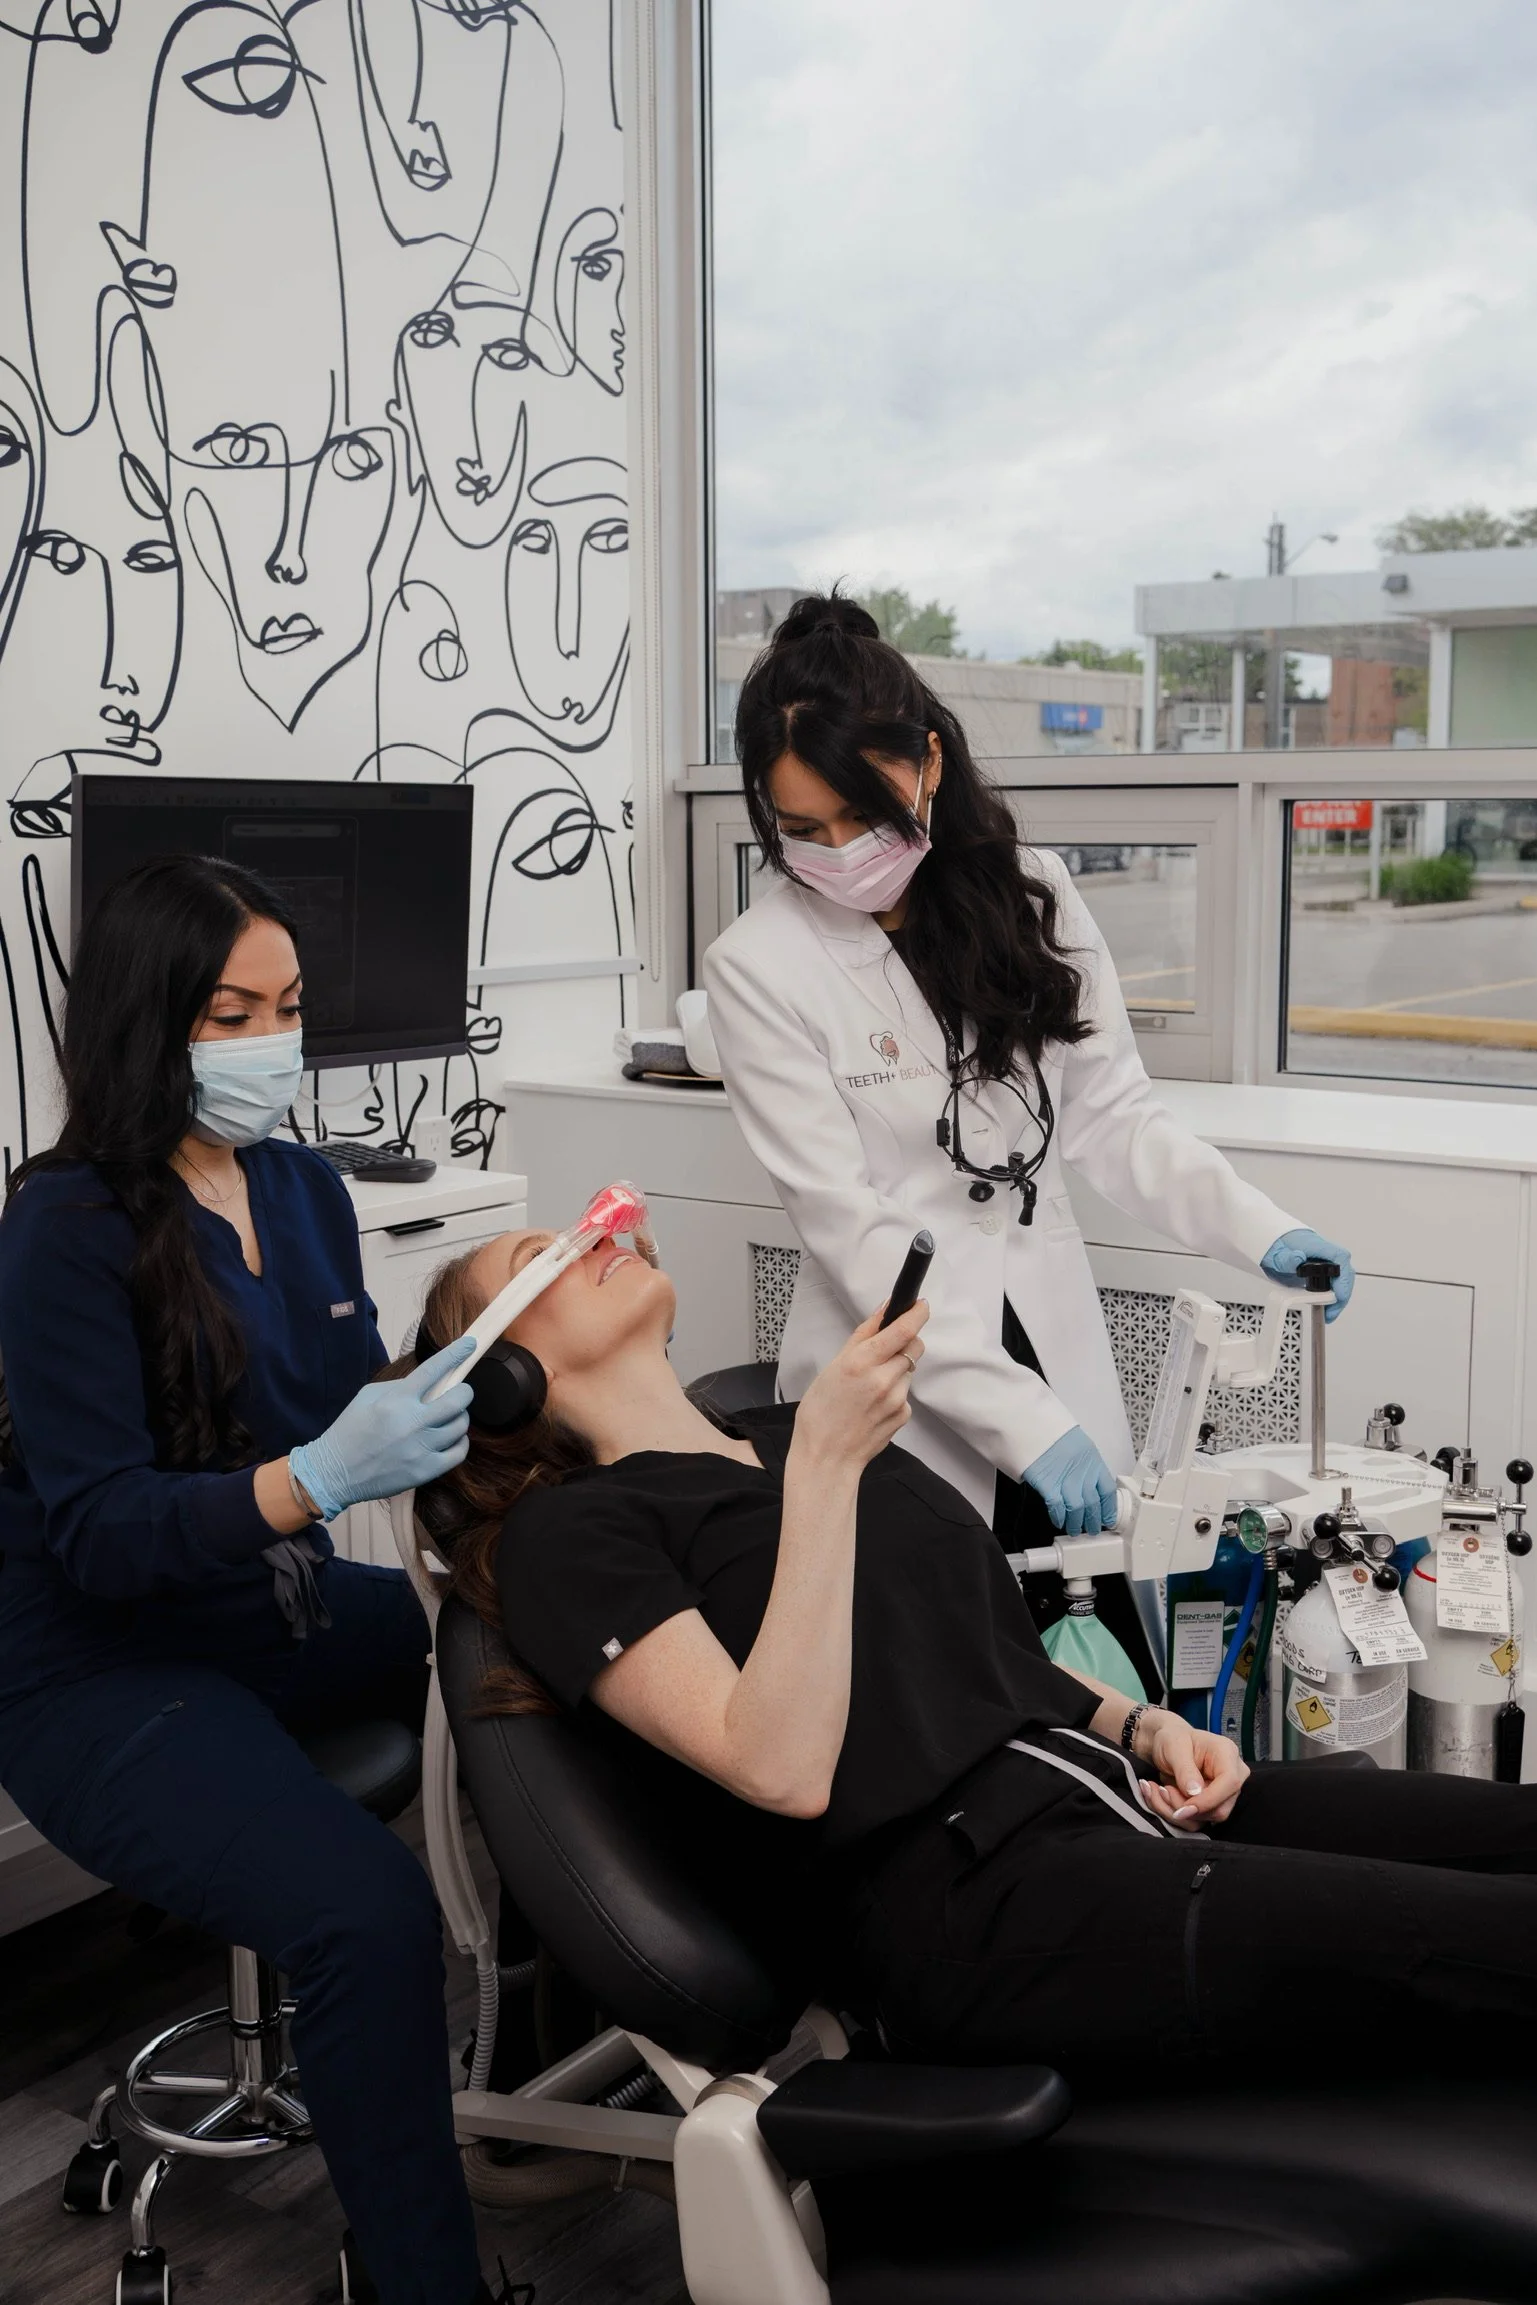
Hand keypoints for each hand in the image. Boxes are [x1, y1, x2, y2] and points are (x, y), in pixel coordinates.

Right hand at [289, 1338, 475, 1518]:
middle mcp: (412, 1422)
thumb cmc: (350, 1430)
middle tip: (460, 1392)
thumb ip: (400, 1386)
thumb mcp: (367, 1396)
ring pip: (461, 1426)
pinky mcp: (425, 1471)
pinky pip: (459, 1452)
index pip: (433, 1370)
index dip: (455, 1354)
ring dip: (459, 1418)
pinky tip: (449, 1439)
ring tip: (448, 1419)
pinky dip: (459, 1443)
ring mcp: (420, 1449)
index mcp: (396, 1400)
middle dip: (464, 1392)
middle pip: (458, 1399)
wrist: (334, 1473)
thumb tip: (431, 1381)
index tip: (469, 1344)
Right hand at [794, 1300, 927, 1473]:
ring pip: (908, 1370)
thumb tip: (884, 1310)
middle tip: (885, 1352)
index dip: (917, 1314)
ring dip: (896, 1370)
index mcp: (861, 1362)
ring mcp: (896, 1399)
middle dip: (905, 1343)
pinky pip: (905, 1394)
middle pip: (913, 1347)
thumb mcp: (833, 1366)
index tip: (921, 1305)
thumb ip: (863, 1336)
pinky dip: (894, 1393)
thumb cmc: (820, 1413)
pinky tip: (873, 1405)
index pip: (902, 1330)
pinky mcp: (903, 1415)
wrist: (826, 1457)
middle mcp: (883, 1379)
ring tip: (870, 1387)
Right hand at [1022, 1425, 1117, 1534]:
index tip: (1108, 1517)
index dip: (1109, 1508)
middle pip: (1093, 1503)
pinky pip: (1057, 1506)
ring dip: (1076, 1523)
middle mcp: (1082, 1470)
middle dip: (1093, 1520)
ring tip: (1074, 1529)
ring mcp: (1065, 1477)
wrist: (1029, 1421)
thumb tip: (1085, 1481)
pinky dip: (1059, 1516)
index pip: (1108, 1490)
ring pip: (1078, 1508)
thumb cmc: (1049, 1429)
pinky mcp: (1047, 1483)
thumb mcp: (1076, 1443)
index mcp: (1092, 1459)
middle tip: (1092, 1529)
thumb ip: (1082, 1463)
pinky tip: (1059, 1520)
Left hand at [1135, 1710, 1248, 1827]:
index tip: (1183, 1808)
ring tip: (1158, 1790)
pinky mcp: (1211, 1805)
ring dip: (1176, 1810)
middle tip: (1162, 1790)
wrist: (1166, 1744)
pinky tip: (1161, 1796)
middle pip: (1219, 1809)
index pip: (1230, 1783)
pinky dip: (1174, 1813)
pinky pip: (1195, 1820)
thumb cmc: (1173, 1738)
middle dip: (1186, 1806)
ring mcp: (1223, 1793)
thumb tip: (1195, 1793)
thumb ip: (1185, 1769)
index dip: (1208, 1800)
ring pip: (1206, 1818)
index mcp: (1227, 1754)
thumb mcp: (1174, 1746)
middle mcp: (1232, 1776)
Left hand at [1261, 1227, 1354, 1322]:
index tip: (1339, 1294)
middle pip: (1345, 1273)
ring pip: (1343, 1281)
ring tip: (1328, 1315)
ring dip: (1338, 1299)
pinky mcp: (1326, 1273)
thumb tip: (1297, 1257)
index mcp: (1319, 1246)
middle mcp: (1328, 1254)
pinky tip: (1327, 1309)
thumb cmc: (1279, 1249)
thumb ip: (1286, 1258)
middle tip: (1331, 1313)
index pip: (1340, 1258)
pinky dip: (1333, 1298)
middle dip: (1342, 1295)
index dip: (1343, 1277)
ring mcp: (1329, 1263)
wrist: (1276, 1247)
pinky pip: (1336, 1285)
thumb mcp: (1277, 1255)